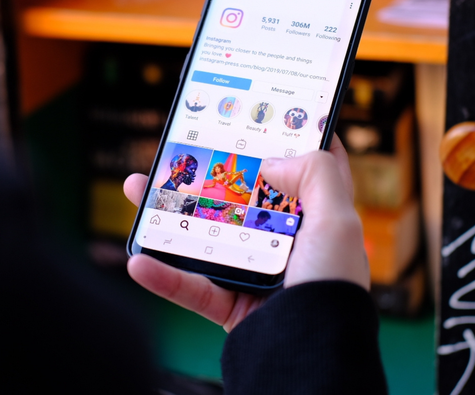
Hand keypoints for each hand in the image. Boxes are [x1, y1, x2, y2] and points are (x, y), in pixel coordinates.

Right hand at [123, 135, 368, 331]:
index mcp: (319, 221)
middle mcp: (287, 244)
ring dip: (167, 214)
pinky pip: (189, 287)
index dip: (291, 141)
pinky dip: (162, 276)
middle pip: (239, 198)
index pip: (309, 171)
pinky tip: (137, 259)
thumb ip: (316, 176)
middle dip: (207, 172)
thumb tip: (272, 162)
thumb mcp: (338, 222)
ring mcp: (256, 274)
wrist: (310, 360)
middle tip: (181, 149)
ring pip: (204, 235)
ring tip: (136, 189)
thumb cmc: (332, 291)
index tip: (266, 114)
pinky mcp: (231, 305)